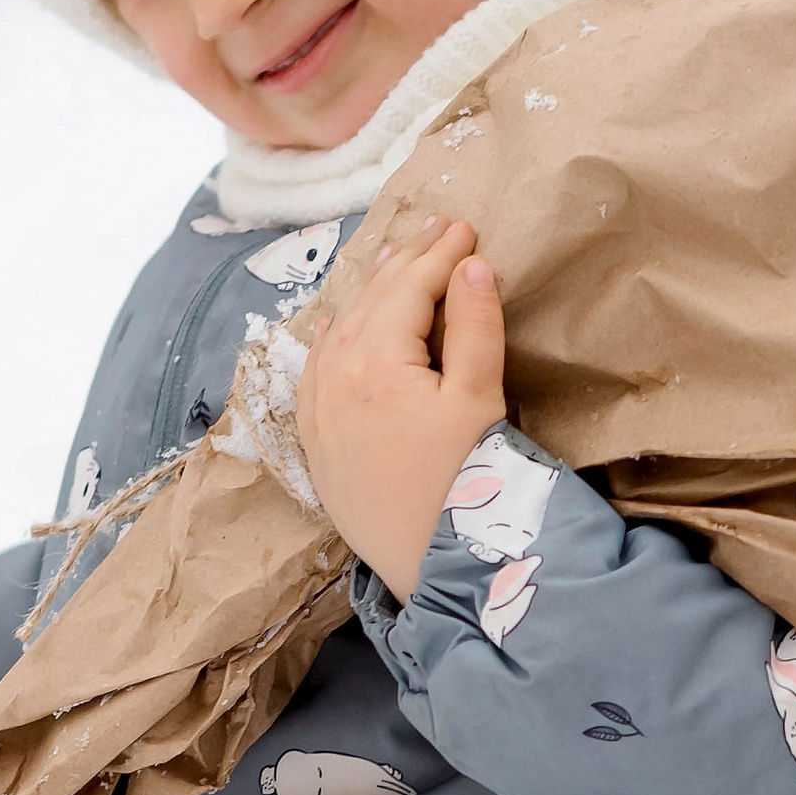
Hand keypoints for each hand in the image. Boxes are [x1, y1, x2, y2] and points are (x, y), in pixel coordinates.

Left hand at [294, 217, 505, 601]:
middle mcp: (334, 377)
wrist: (431, 569)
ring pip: (340, 329)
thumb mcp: (479, 402)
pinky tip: (337, 322)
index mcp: (375, 361)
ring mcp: (319, 409)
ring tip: (397, 258)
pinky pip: (317, 369)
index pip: (409, 288)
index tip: (467, 225)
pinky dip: (333, 335)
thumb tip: (472, 265)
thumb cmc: (465, 487)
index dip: (441, 254)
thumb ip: (475, 327)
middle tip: (437, 228)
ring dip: (370, 291)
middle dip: (407, 261)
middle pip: (371, 301)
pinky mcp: (316, 441)